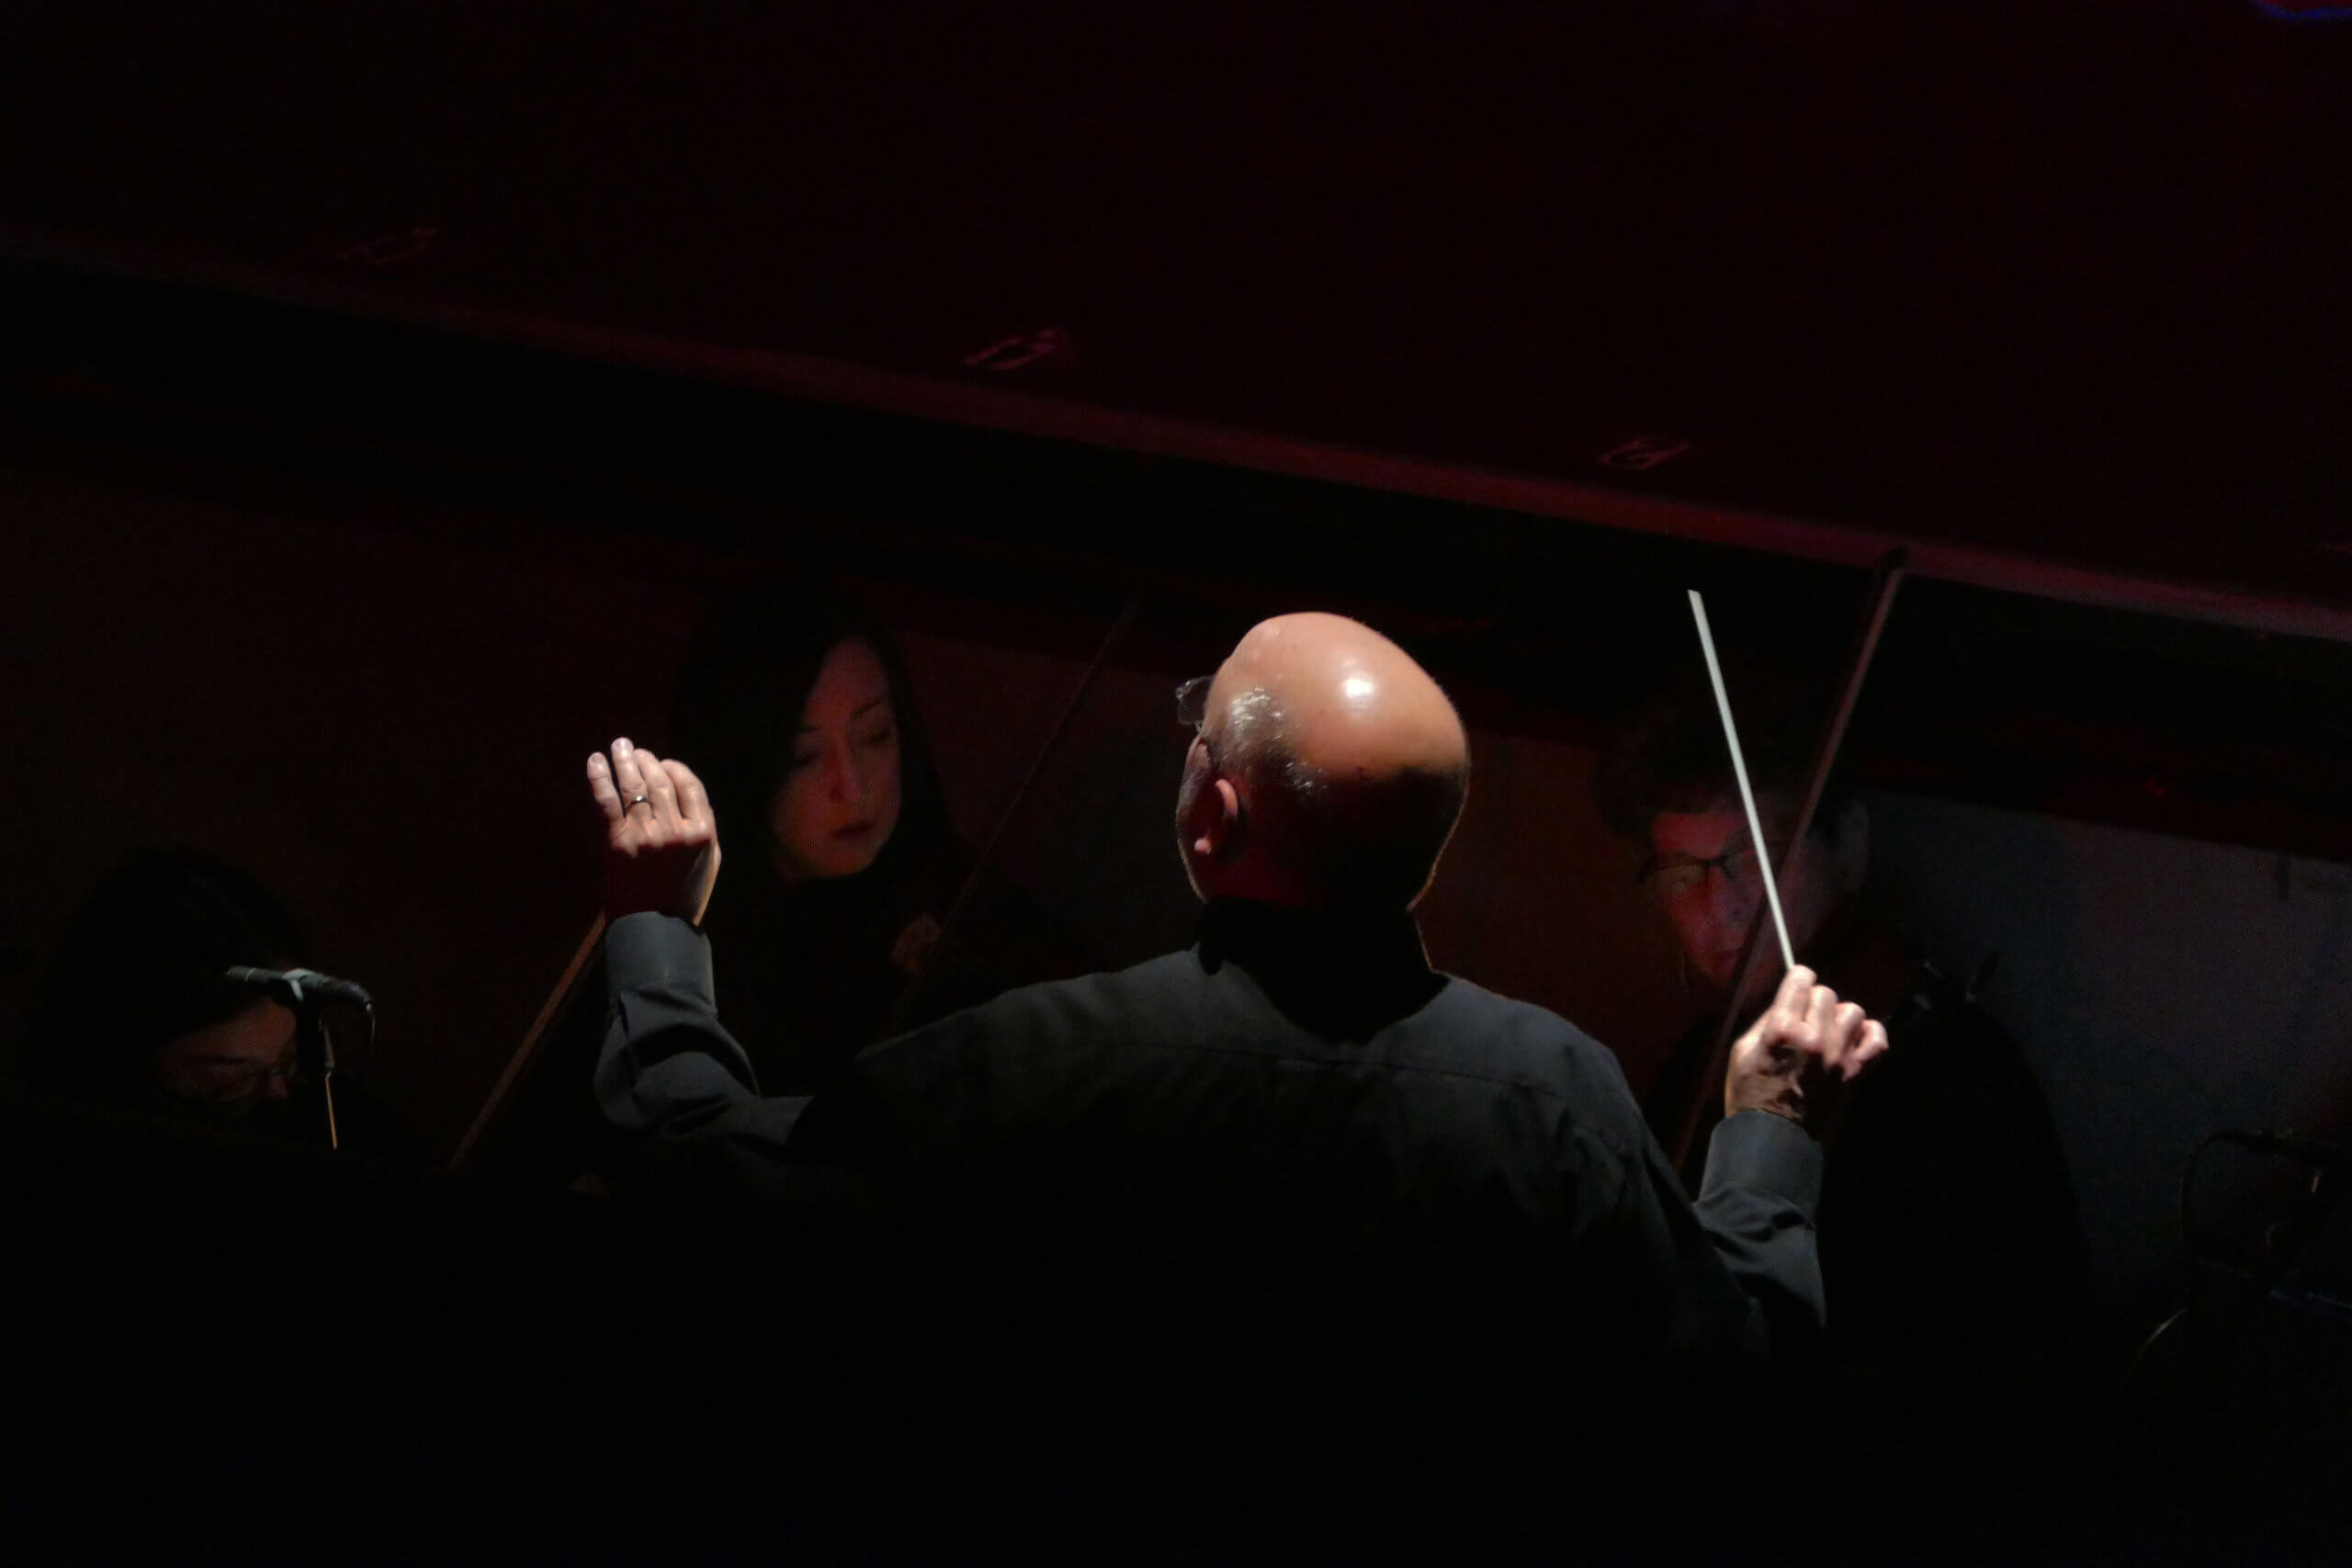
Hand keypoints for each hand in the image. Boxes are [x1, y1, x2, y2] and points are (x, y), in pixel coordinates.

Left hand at [588, 737, 720, 923]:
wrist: (654, 928)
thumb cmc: (684, 897)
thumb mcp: (709, 863)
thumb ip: (704, 828)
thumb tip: (687, 794)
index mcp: (702, 833)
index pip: (689, 785)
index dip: (674, 767)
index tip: (663, 762)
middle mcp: (674, 829)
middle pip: (659, 781)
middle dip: (646, 759)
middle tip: (635, 749)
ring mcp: (644, 835)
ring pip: (633, 786)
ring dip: (624, 760)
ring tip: (619, 746)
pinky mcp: (616, 842)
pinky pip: (606, 801)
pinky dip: (599, 777)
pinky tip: (596, 761)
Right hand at [1724, 964, 1888, 1130]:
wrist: (1772, 1134)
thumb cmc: (1749, 1090)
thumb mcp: (1742, 1049)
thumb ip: (1768, 1020)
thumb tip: (1789, 1001)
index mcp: (1782, 1029)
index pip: (1801, 980)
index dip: (1798, 979)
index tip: (1795, 987)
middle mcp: (1815, 1038)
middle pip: (1826, 993)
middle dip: (1814, 1000)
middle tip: (1805, 1017)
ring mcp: (1839, 1056)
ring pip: (1853, 1011)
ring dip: (1839, 1016)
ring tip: (1827, 1031)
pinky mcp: (1854, 1072)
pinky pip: (1877, 1040)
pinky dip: (1869, 1034)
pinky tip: (1853, 1039)